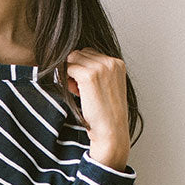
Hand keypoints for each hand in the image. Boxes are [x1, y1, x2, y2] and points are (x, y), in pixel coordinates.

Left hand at [66, 48, 130, 169]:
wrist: (111, 131)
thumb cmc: (107, 113)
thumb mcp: (108, 86)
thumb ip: (97, 72)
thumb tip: (72, 60)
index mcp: (118, 63)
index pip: (90, 53)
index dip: (83, 67)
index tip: (85, 85)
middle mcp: (111, 62)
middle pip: (80, 53)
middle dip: (75, 68)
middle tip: (79, 89)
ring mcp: (100, 68)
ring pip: (72, 58)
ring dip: (69, 73)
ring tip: (77, 91)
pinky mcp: (88, 76)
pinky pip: (67, 68)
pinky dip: (66, 79)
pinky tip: (74, 92)